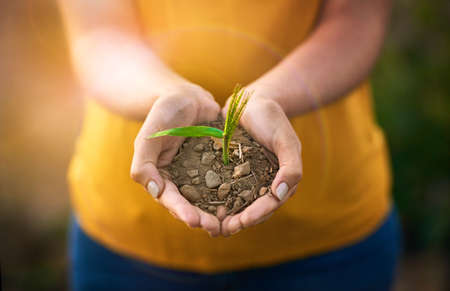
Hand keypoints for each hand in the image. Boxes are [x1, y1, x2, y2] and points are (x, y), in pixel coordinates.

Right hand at [130, 82, 221, 235]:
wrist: (188, 96)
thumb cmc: (164, 113)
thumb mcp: (150, 135)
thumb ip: (145, 162)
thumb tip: (155, 191)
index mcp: (161, 175)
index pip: (169, 199)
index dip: (181, 211)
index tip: (195, 221)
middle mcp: (180, 179)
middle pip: (190, 204)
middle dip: (202, 218)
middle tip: (216, 228)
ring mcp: (200, 173)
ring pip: (209, 198)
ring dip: (218, 211)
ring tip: (231, 223)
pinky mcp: (217, 165)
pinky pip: (225, 181)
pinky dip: (233, 192)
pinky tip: (245, 201)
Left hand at [220, 96, 302, 235]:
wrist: (251, 102)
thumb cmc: (272, 119)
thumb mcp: (285, 140)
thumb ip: (291, 167)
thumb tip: (280, 194)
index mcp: (280, 181)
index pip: (269, 204)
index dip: (256, 215)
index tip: (241, 222)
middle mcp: (262, 184)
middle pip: (251, 209)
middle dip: (237, 221)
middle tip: (221, 230)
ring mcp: (244, 178)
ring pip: (234, 203)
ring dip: (223, 216)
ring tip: (208, 225)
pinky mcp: (228, 171)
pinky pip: (220, 188)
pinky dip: (212, 198)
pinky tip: (198, 205)